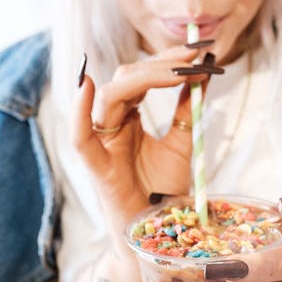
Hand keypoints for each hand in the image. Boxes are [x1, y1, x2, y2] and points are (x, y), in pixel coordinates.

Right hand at [72, 45, 210, 227]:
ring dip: (142, 78)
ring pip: (109, 98)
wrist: (160, 233)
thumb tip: (202, 72)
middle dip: (160, 62)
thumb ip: (187, 108)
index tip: (198, 48)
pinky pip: (81, 140)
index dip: (167, 60)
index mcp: (128, 119)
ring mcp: (103, 146)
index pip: (141, 77)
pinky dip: (79, 114)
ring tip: (175, 68)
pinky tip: (88, 86)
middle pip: (126, 79)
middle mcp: (111, 126)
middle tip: (193, 53)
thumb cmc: (164, 191)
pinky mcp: (98, 170)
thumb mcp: (182, 142)